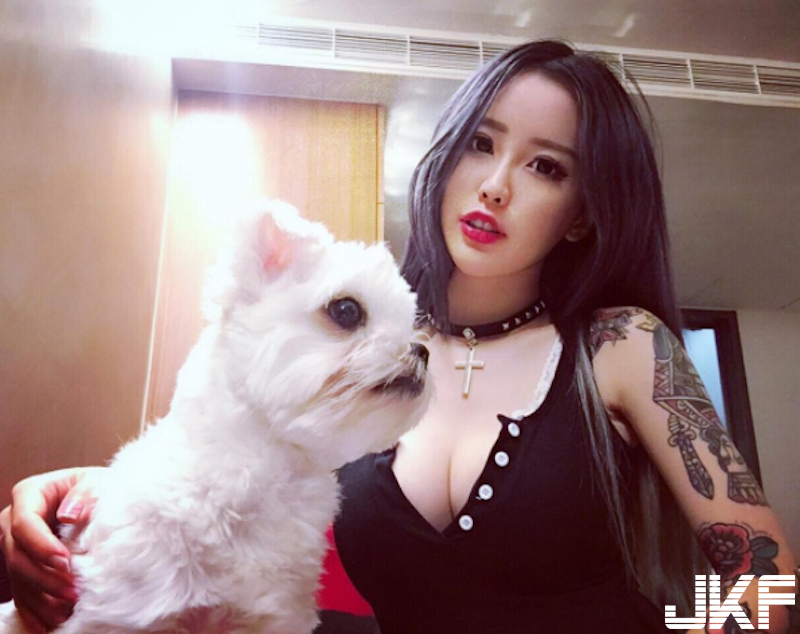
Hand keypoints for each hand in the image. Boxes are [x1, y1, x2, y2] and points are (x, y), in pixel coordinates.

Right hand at [0, 467, 103, 631]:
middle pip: (18, 555)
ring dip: (41, 599)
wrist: (102, 498)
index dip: (41, 546)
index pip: (25, 523)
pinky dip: (36, 610)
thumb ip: (86, 493)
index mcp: (31, 494)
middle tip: (72, 592)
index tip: (65, 562)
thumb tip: (69, 514)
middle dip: (44, 578)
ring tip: (66, 610)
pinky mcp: (24, 567)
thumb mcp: (98, 482)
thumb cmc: (99, 488)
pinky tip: (50, 623)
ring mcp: (16, 545)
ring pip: (19, 578)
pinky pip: (22, 593)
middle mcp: (14, 520)